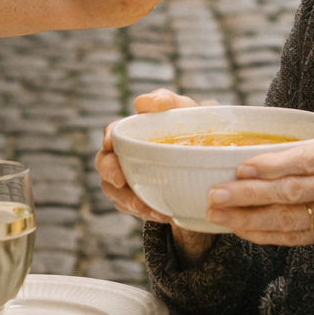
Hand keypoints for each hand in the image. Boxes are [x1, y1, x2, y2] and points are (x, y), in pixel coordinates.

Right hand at [95, 88, 213, 264]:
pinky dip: (146, 212)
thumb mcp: (184, 110)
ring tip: (147, 207)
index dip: (108, 138)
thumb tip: (142, 103)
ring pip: (115, 192)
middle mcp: (126, 156)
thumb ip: (165, 100)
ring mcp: (130, 179)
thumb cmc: (191, 127)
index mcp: (133, 132)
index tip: (110, 144)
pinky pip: (134, 209)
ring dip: (129, 199)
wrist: (209, 159)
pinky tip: (163, 214)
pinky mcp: (139, 199)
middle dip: (109, 173)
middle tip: (120, 181)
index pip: (112, 132)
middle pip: (105, 164)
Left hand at [205, 124, 313, 297]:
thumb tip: (286, 126)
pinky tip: (240, 230)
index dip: (272, 166)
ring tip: (218, 214)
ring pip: (288, 220)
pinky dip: (264, 235)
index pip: (306, 161)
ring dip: (249, 219)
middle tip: (216, 194)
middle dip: (249, 195)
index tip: (242, 166)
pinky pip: (293, 238)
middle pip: (291, 194)